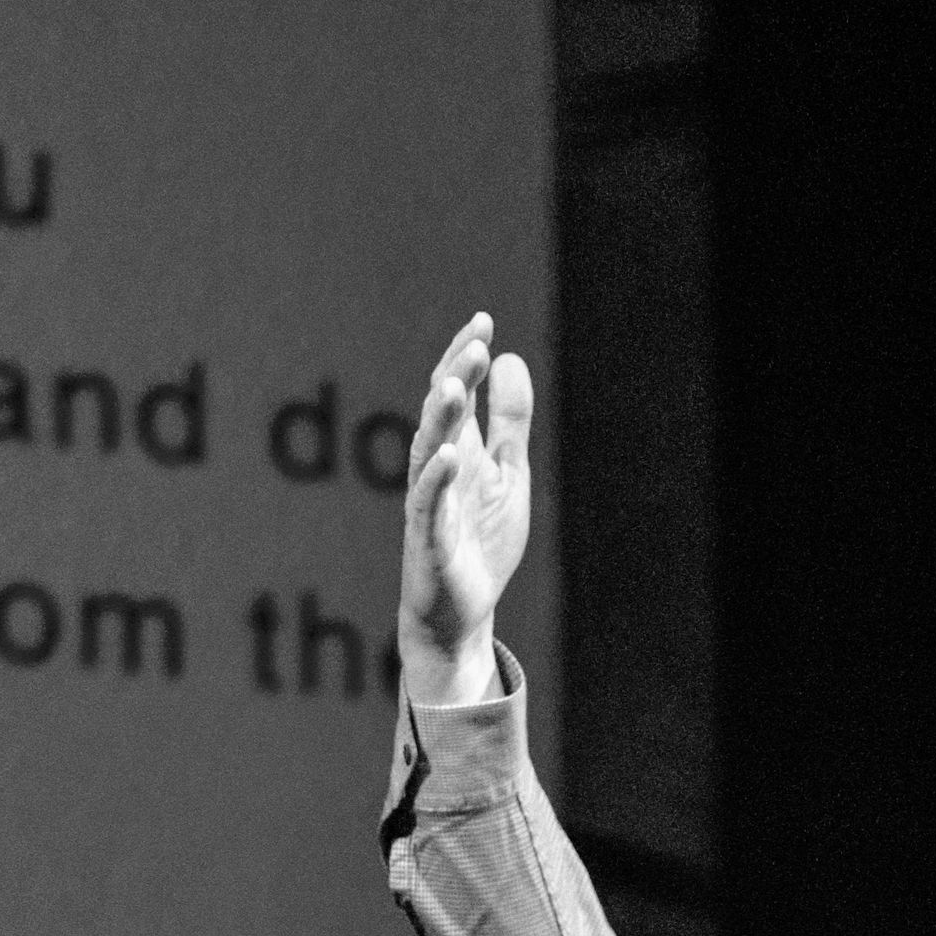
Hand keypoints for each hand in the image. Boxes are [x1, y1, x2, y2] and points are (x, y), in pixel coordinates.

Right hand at [398, 312, 533, 701]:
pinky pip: (427, 506)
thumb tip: (510, 359)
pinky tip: (449, 455)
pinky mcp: (427, 542)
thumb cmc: (480, 544)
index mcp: (457, 451)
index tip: (483, 322)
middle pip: (439, 415)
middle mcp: (437, 471)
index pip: (453, 394)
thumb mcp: (508, 475)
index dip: (464, 358)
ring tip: (455, 387)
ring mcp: (429, 504)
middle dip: (454, 378)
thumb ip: (508, 423)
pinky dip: (436, 480)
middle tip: (474, 344)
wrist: (463, 614)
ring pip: (426, 452)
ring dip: (440, 420)